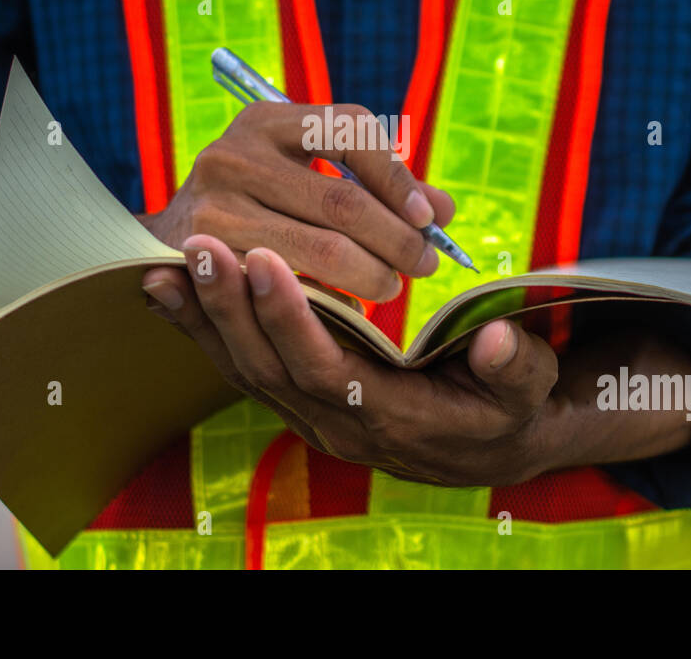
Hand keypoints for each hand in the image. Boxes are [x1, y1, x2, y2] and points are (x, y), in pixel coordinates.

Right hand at [138, 101, 453, 301]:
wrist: (167, 246)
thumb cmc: (257, 208)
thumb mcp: (307, 178)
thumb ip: (376, 189)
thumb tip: (444, 212)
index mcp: (270, 120)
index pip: (352, 130)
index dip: (398, 177)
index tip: (430, 217)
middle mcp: (237, 152)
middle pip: (342, 198)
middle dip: (396, 237)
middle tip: (424, 265)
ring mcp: (215, 205)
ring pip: (321, 248)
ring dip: (371, 273)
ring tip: (392, 286)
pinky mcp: (206, 260)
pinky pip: (289, 285)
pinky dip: (329, 297)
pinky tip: (350, 306)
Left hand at [141, 234, 563, 485]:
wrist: (478, 447)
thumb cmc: (503, 407)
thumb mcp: (525, 389)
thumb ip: (513, 368)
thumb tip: (495, 342)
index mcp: (392, 417)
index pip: (327, 370)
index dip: (291, 319)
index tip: (264, 258)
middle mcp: (337, 421)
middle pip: (268, 368)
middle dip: (231, 307)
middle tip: (203, 244)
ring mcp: (308, 411)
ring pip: (244, 367)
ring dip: (207, 314)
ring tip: (175, 258)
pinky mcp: (294, 393)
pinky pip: (239, 363)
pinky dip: (201, 327)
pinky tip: (166, 287)